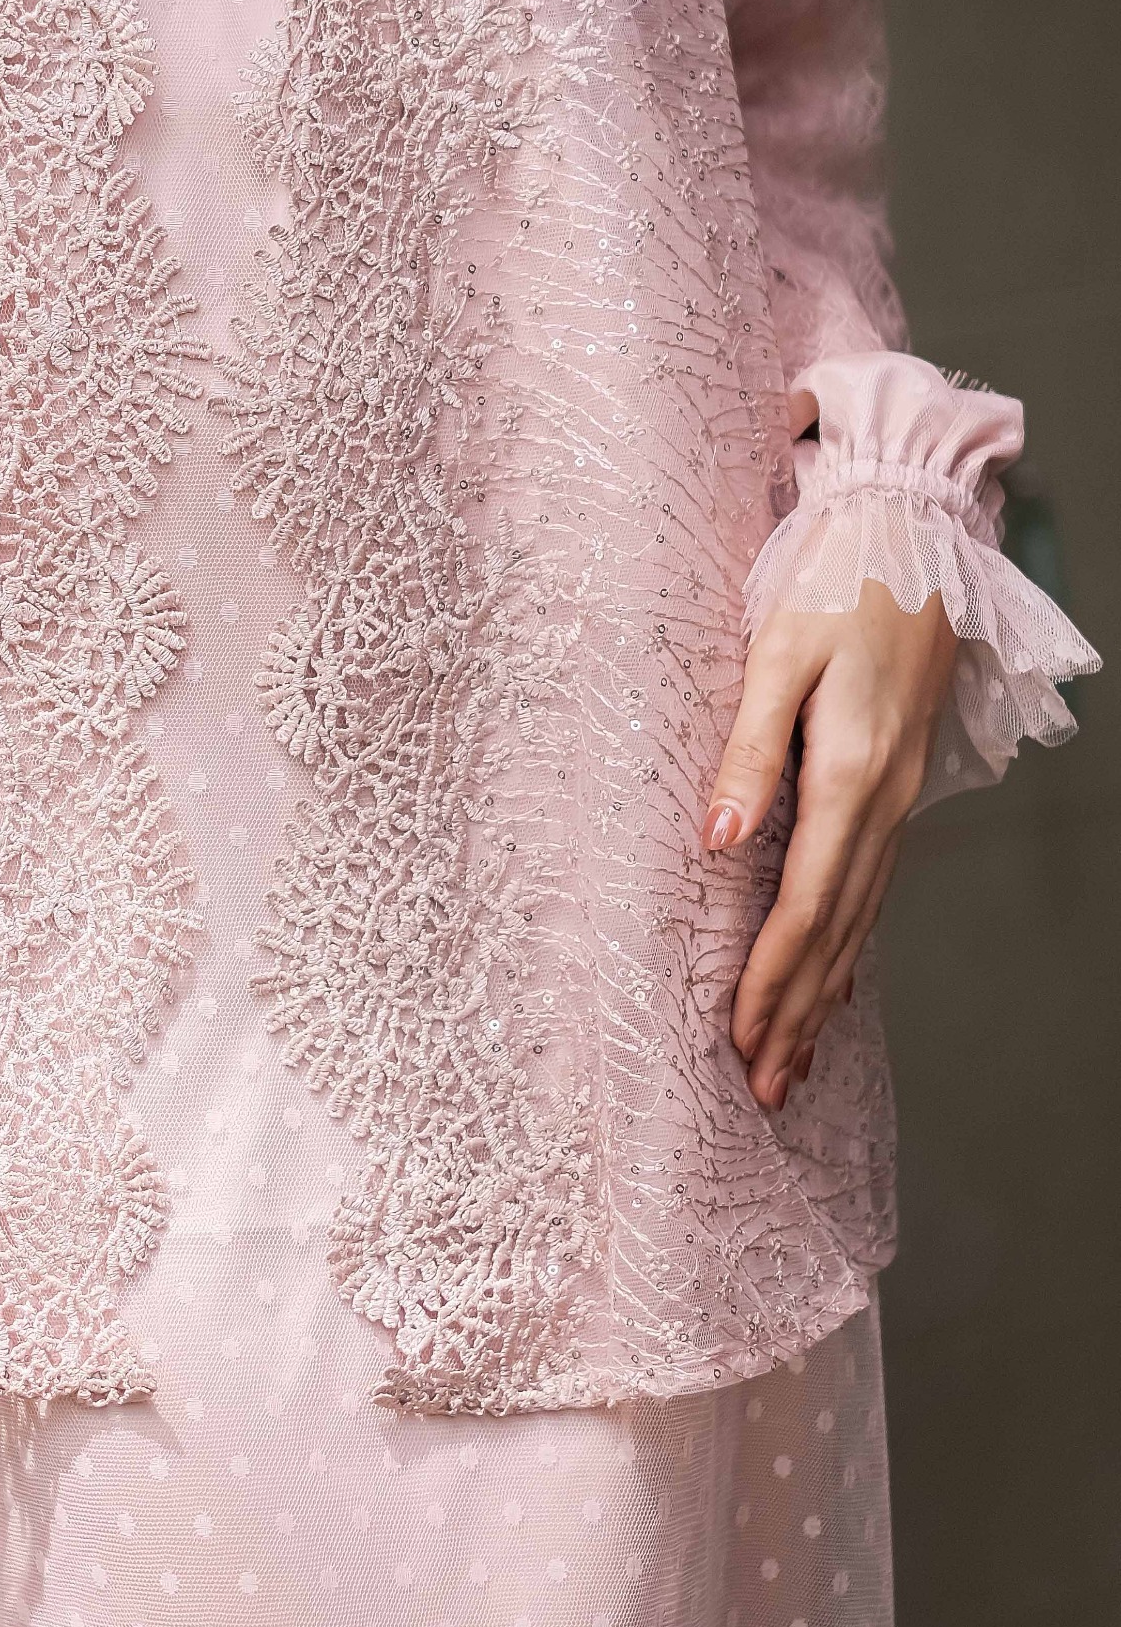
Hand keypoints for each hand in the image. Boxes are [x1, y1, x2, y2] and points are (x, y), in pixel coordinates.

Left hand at [703, 580, 957, 1110]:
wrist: (911, 538)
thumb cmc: (831, 584)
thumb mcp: (776, 652)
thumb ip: (744, 749)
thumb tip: (716, 842)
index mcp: (847, 774)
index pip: (804, 903)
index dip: (773, 979)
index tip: (742, 1039)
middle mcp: (880, 800)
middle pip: (835, 930)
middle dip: (797, 1013)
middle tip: (764, 1088)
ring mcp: (896, 797)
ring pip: (859, 917)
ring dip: (824, 994)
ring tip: (793, 1063)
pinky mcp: (893, 784)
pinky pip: (871, 884)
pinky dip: (850, 944)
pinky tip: (836, 981)